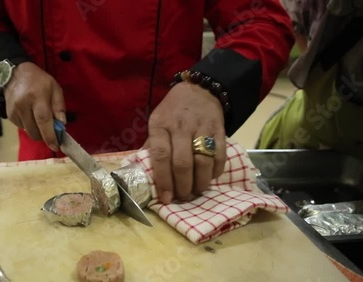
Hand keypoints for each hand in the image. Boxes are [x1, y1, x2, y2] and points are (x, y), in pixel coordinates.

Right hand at [4, 62, 65, 151]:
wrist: (15, 74)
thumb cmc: (39, 81)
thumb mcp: (55, 89)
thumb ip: (59, 107)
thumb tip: (62, 125)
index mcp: (37, 97)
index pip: (43, 121)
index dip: (50, 136)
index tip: (56, 146)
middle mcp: (23, 105)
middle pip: (35, 131)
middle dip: (45, 136)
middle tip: (52, 131)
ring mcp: (14, 111)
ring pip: (28, 132)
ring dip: (37, 130)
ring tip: (39, 117)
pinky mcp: (9, 115)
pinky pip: (22, 128)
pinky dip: (29, 126)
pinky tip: (30, 114)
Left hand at [146, 82, 226, 203]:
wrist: (200, 90)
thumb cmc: (173, 111)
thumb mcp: (157, 122)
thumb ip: (152, 147)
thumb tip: (146, 175)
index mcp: (161, 125)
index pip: (160, 155)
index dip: (163, 180)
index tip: (166, 198)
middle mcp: (181, 127)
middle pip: (182, 163)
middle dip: (183, 186)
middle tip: (183, 197)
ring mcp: (202, 128)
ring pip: (203, 162)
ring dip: (200, 182)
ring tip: (196, 191)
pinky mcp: (219, 130)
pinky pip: (220, 156)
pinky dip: (215, 172)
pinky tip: (209, 177)